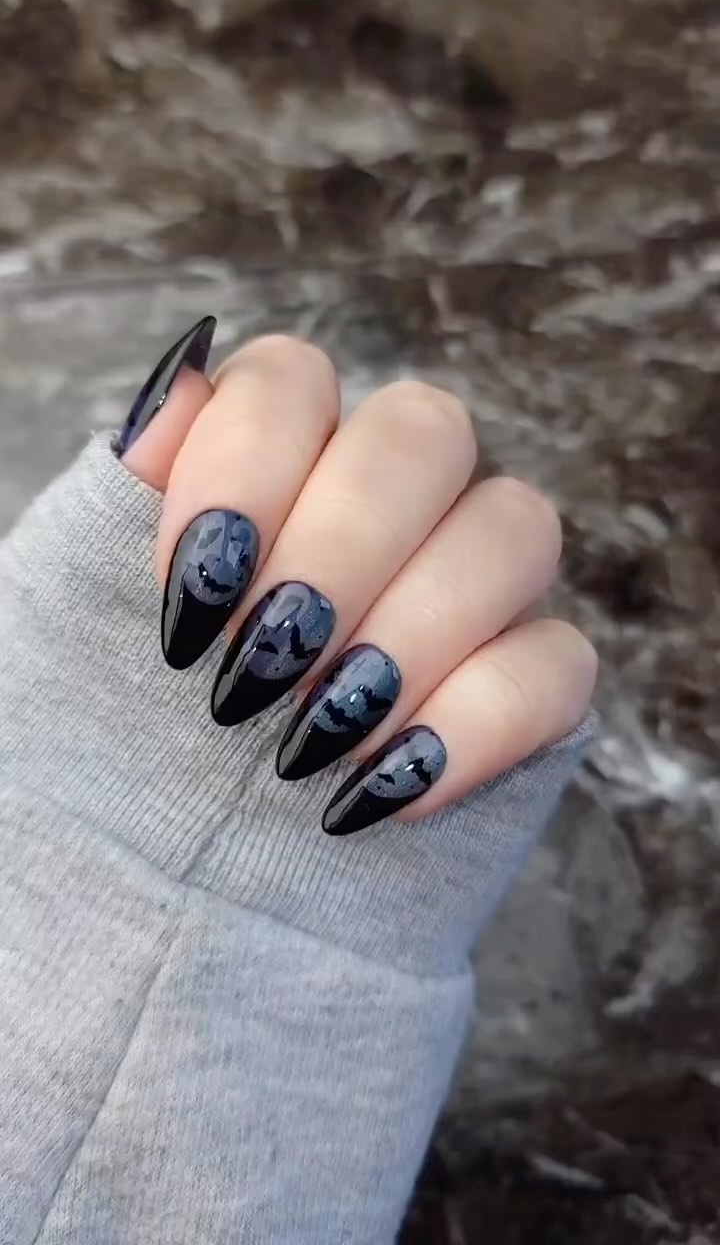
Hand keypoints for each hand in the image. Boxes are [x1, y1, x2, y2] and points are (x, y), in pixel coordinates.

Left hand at [119, 322, 596, 835]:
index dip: (247, 464)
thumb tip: (173, 394)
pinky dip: (479, 722)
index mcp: (270, 464)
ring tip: (318, 733)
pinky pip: (559, 665)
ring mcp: (465, 591)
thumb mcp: (71, 624)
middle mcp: (382, 505)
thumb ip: (113, 502)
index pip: (294, 380)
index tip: (189, 591)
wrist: (160, 894)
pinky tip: (386, 786)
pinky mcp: (523, 690)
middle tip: (265, 660)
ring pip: (516, 527)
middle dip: (344, 543)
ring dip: (415, 627)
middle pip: (427, 432)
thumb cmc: (101, 745)